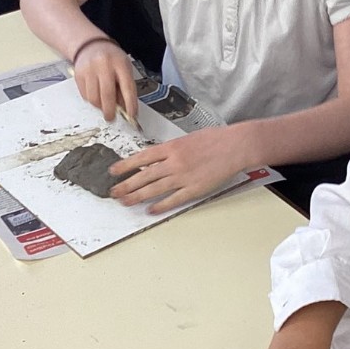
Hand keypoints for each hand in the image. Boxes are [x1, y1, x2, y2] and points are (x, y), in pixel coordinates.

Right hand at [72, 40, 137, 121]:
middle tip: (112, 117)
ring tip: (104, 104)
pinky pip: (85, 95)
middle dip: (110, 111)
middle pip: (107, 95)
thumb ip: (125, 87)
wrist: (91, 45)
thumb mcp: (124, 68)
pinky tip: (96, 95)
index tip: (131, 115)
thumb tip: (125, 108)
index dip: (130, 104)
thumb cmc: (112, 58)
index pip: (127, 88)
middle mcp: (104, 66)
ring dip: (100, 106)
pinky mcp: (79, 75)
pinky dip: (92, 100)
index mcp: (120, 64)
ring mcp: (89, 70)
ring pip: (94, 98)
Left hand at [109, 127, 247, 214]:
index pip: (141, 157)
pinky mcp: (194, 189)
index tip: (114, 171)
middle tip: (114, 192)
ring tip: (126, 201)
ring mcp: (183, 177)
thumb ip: (172, 150)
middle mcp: (173, 163)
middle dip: (126, 185)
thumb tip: (157, 159)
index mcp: (171, 147)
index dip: (125, 165)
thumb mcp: (188, 139)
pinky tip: (151, 210)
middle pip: (143, 176)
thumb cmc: (216, 140)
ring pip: (154, 189)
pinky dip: (161, 206)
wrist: (235, 146)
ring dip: (137, 196)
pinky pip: (173, 199)